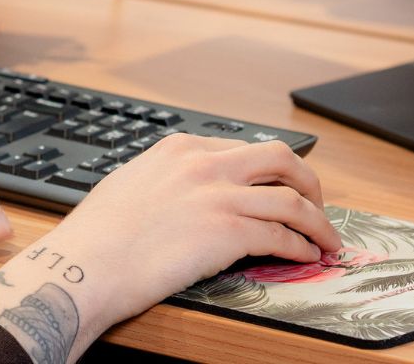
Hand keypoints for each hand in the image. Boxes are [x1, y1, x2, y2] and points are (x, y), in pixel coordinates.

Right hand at [0, 134, 337, 363]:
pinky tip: (306, 256)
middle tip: (317, 203)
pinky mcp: (228, 232)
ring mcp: (219, 196)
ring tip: (327, 240)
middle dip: (308, 182)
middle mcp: (204, 165)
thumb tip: (182, 193)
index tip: (282, 185)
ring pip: (292, 199)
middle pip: (280, 159)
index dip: (271, 170)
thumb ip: (165, 180)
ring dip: (318, 222)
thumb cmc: (97, 236)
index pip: (243, 148)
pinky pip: (282, 236)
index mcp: (180, 149)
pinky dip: (302, 246)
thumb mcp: (131, 184)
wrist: (86, 265)